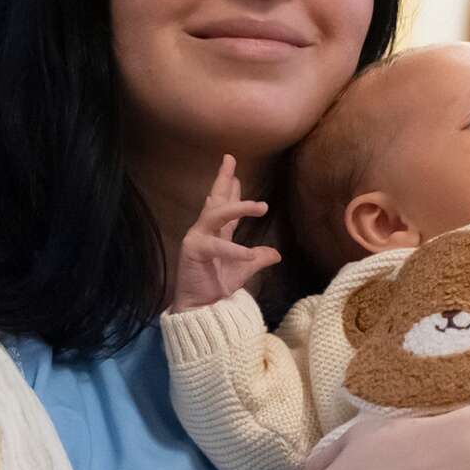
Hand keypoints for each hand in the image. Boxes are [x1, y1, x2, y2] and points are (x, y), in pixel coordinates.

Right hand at [171, 154, 281, 312]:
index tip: (235, 172)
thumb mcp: (244, 270)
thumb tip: (276, 253)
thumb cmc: (217, 288)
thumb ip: (258, 259)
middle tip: (230, 160)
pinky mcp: (193, 250)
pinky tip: (250, 252)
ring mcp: (197, 239)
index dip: (230, 189)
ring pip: (216, 214)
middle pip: (215, 200)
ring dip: (238, 207)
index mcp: (217, 234)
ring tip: (262, 206)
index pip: (225, 207)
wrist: (201, 309)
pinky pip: (216, 245)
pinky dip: (234, 249)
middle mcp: (205, 232)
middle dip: (223, 180)